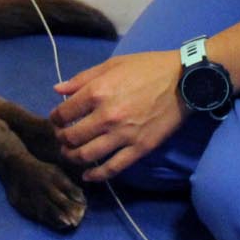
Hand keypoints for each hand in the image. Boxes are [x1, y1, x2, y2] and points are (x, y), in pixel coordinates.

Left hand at [49, 51, 186, 181]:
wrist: (184, 80)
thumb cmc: (148, 68)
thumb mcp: (112, 64)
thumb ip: (82, 78)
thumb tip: (57, 90)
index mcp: (97, 92)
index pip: (63, 114)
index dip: (55, 119)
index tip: (57, 120)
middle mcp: (106, 116)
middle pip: (72, 137)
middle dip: (61, 140)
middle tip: (62, 138)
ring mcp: (123, 135)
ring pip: (87, 155)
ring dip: (73, 157)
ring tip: (71, 155)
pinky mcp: (140, 148)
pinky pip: (113, 168)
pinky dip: (97, 175)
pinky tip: (88, 175)